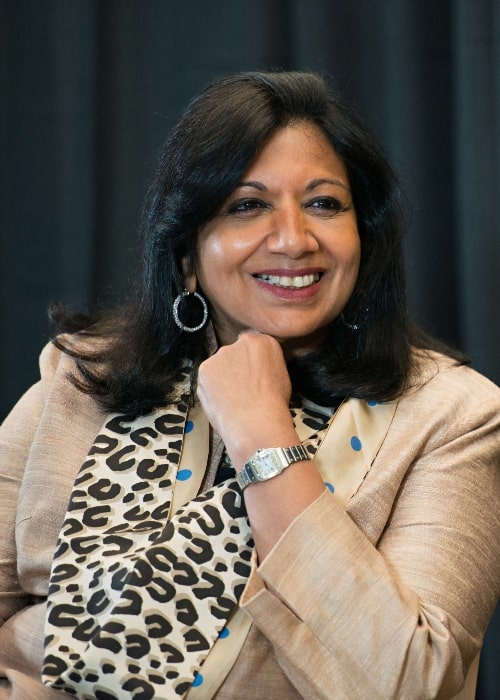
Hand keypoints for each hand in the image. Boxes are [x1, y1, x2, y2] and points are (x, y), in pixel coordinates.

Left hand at [197, 331, 298, 466]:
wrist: (255, 420)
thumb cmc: (273, 404)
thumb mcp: (282, 376)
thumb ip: (267, 364)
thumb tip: (262, 369)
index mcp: (263, 342)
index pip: (252, 341)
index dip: (250, 358)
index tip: (251, 370)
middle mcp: (240, 343)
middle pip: (234, 352)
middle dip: (236, 366)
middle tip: (242, 386)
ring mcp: (221, 355)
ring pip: (219, 364)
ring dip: (223, 376)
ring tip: (232, 397)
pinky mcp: (205, 368)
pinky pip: (207, 376)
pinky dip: (211, 387)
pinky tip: (222, 399)